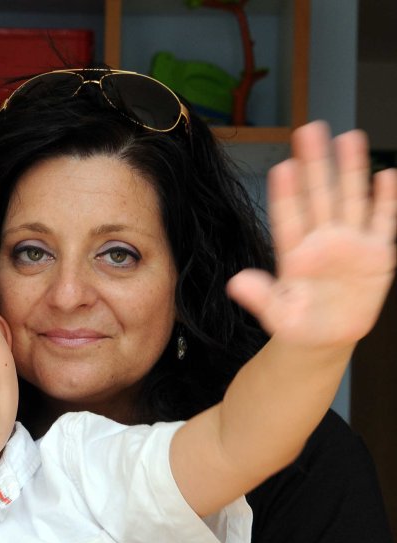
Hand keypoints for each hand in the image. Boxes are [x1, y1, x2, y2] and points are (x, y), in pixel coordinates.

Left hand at [227, 121, 396, 349]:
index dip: (286, 194)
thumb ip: (260, 297)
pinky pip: (382, 222)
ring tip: (349, 137)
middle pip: (319, 196)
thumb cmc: (298, 325)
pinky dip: (386, 201)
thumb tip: (236, 283)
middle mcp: (322, 241)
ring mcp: (350, 244)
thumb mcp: (277, 315)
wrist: (326, 339)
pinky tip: (385, 176)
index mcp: (294, 254)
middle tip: (310, 129)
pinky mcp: (376, 254)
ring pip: (350, 200)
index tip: (282, 168)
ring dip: (351, 170)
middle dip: (316, 164)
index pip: (288, 217)